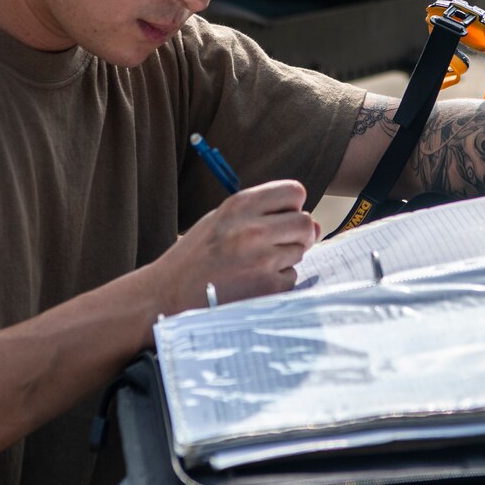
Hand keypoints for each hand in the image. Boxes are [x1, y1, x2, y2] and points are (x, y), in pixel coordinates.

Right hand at [153, 179, 317, 310]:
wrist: (169, 293)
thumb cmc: (197, 256)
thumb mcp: (222, 220)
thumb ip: (265, 216)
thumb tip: (315, 225)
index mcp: (240, 205)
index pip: (294, 191)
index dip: (293, 205)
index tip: (282, 217)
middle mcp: (253, 229)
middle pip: (304, 222)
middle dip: (298, 233)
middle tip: (278, 244)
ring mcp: (261, 259)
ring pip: (301, 251)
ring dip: (286, 258)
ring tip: (256, 264)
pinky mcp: (266, 287)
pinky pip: (292, 277)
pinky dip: (278, 280)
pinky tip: (253, 282)